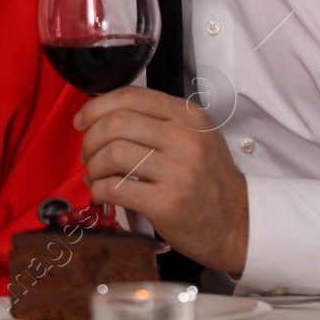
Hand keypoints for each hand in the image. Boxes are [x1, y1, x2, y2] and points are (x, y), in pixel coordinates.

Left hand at [75, 85, 248, 274]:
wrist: (237, 223)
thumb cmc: (209, 180)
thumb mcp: (195, 137)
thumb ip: (157, 121)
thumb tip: (102, 115)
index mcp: (188, 116)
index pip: (131, 96)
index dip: (96, 107)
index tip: (82, 121)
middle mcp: (185, 139)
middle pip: (116, 123)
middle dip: (90, 139)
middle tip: (87, 155)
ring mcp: (178, 171)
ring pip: (113, 154)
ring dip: (93, 167)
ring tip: (95, 177)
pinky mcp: (168, 203)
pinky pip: (117, 187)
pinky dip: (100, 190)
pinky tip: (102, 194)